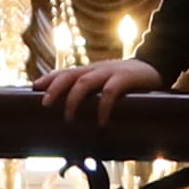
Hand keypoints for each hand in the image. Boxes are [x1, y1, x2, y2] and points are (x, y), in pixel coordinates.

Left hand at [37, 54, 162, 128]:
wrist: (155, 67)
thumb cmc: (127, 80)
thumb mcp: (106, 83)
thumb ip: (93, 93)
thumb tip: (77, 116)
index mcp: (90, 71)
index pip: (65, 72)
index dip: (49, 78)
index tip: (33, 87)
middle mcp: (96, 69)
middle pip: (70, 75)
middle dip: (55, 88)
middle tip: (44, 104)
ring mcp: (110, 72)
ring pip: (85, 82)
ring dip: (74, 99)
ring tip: (68, 117)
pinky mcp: (125, 78)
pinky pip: (110, 92)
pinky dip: (103, 106)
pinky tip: (101, 122)